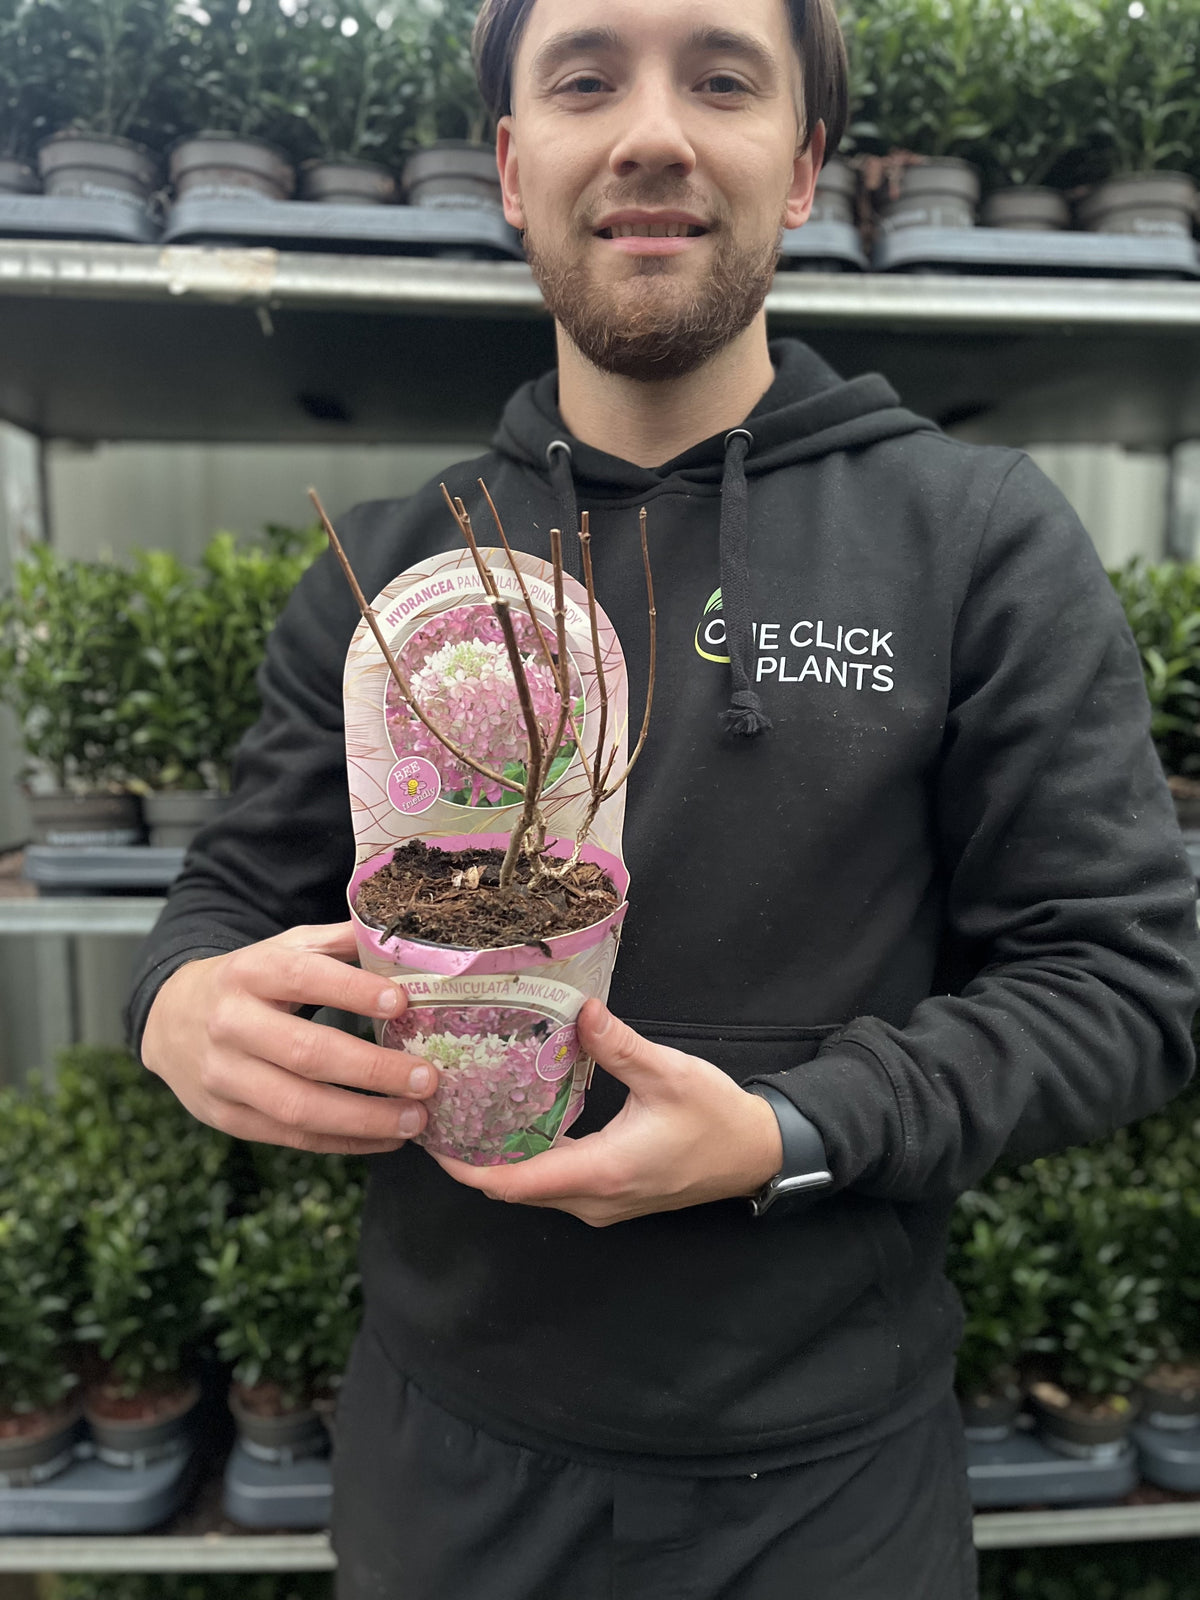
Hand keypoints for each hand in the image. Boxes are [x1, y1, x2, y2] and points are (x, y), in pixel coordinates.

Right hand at [141, 920, 436, 1154]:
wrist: (171, 1018)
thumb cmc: (249, 982)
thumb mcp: (285, 948)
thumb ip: (340, 942)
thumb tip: (406, 939)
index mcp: (250, 972)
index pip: (303, 977)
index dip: (352, 991)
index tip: (402, 1002)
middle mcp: (231, 1024)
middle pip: (306, 1052)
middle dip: (373, 1070)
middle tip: (427, 1078)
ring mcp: (225, 1076)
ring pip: (298, 1106)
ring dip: (364, 1119)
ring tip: (416, 1119)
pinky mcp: (227, 1117)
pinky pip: (291, 1137)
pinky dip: (344, 1142)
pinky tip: (387, 1138)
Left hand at [430, 999, 783, 1225]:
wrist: (755, 1154)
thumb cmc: (716, 1118)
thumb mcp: (668, 1073)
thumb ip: (619, 1045)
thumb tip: (580, 1008)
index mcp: (601, 1172)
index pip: (514, 1183)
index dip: (466, 1168)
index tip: (433, 1139)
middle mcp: (594, 1199)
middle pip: (515, 1190)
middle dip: (474, 1160)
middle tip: (444, 1116)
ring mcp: (603, 1204)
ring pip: (535, 1192)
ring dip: (501, 1163)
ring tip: (471, 1117)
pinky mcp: (612, 1198)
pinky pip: (556, 1187)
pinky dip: (530, 1163)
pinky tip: (519, 1126)